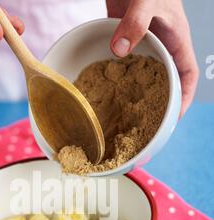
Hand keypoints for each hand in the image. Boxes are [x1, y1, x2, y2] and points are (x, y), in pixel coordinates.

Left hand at [106, 0, 198, 115]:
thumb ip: (136, 22)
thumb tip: (119, 50)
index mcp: (176, 40)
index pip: (187, 75)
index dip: (184, 98)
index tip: (174, 118)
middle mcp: (161, 44)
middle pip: (164, 80)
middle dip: (158, 102)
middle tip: (144, 123)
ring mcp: (142, 41)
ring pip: (143, 73)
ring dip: (135, 91)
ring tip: (123, 113)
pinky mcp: (125, 36)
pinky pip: (124, 60)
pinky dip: (117, 74)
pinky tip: (105, 87)